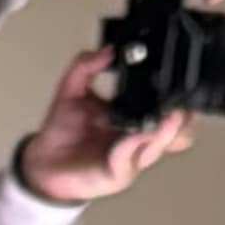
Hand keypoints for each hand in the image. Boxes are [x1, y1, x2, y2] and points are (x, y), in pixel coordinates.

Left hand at [13, 41, 176, 203]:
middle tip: (177, 107)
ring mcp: (130, 159)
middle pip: (177, 135)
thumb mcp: (72, 89)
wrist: (43, 160)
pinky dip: (132, 145)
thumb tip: (106, 50)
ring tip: (166, 118)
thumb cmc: (63, 130)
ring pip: (158, 147)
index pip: (169, 114)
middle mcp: (137, 142)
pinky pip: (129, 159)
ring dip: (164, 132)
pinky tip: (134, 135)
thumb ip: (86, 66)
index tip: (179, 89)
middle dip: (179, 120)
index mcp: (134, 120)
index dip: (180, 105)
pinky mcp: (115, 174)